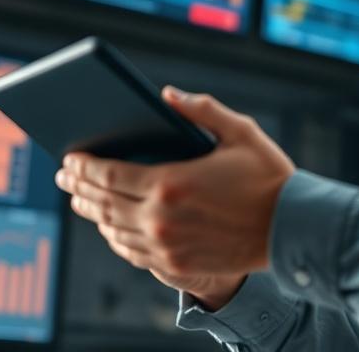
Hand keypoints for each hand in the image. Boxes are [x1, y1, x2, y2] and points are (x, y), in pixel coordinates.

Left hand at [54, 88, 294, 293]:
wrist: (293, 227)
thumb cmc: (268, 176)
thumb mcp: (240, 131)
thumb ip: (201, 109)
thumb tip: (166, 94)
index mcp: (171, 183)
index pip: (108, 174)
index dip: (83, 166)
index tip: (69, 157)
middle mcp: (160, 219)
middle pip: (103, 202)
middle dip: (79, 187)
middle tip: (65, 175)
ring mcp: (166, 247)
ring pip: (112, 229)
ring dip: (92, 212)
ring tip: (82, 198)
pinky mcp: (176, 265)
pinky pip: (131, 252)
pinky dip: (114, 236)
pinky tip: (111, 226)